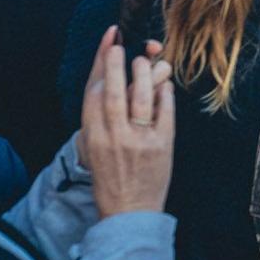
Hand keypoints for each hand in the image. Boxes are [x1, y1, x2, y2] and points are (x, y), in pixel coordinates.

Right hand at [78, 27, 174, 215]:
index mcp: (94, 137)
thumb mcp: (95, 149)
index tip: (106, 46)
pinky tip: (165, 82)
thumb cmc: (112, 178)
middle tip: (119, 47)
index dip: (99, 68)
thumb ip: (100, 119)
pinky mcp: (162, 145)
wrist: (130, 212)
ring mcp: (139, 140)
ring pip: (140, 98)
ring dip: (143, 73)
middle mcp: (113, 136)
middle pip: (113, 92)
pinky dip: (165, 94)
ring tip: (145, 58)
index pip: (93, 95)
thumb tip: (109, 83)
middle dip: (115, 65)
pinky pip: (165, 111)